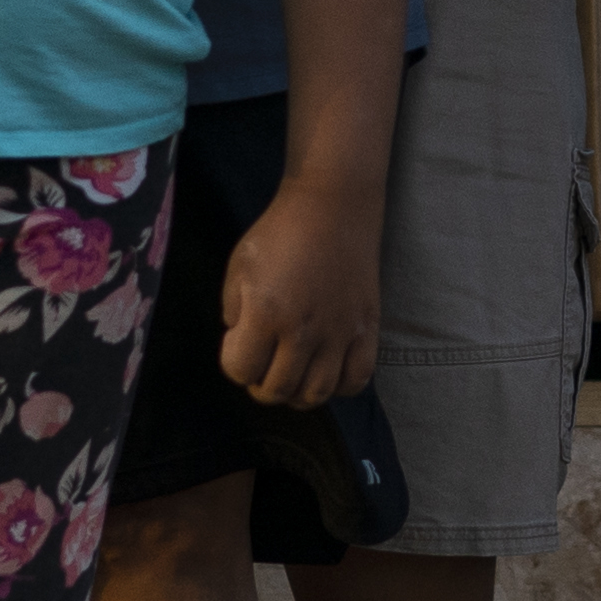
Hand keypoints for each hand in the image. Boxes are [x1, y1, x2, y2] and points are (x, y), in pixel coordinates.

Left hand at [215, 183, 382, 410]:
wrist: (333, 205)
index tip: (238, 344)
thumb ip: (233, 311)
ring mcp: (339, 332)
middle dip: (260, 384)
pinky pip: (357, 379)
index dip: (234, 362)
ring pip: (316, 394)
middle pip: (277, 389)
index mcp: (266, 311)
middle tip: (262, 364)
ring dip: (296, 393)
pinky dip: (339, 386)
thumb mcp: (239, 265)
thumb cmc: (280, 232)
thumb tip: (243, 345)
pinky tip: (326, 370)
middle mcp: (304, 329)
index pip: (240, 370)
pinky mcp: (367, 328)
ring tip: (291, 373)